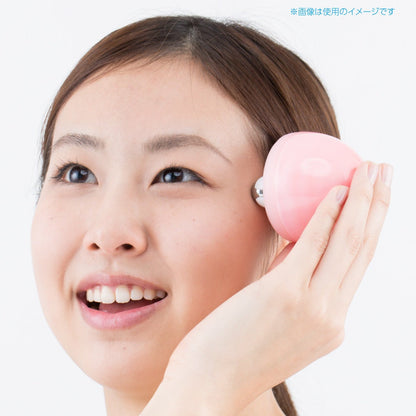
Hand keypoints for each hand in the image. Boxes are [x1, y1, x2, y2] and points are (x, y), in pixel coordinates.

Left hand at [158, 161, 391, 413]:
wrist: (209, 385)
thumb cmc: (234, 350)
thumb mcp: (276, 319)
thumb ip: (293, 281)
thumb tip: (298, 241)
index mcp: (330, 323)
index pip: (359, 266)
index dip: (372, 227)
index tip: (376, 199)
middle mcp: (331, 315)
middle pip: (363, 249)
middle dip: (378, 205)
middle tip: (384, 171)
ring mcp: (312, 306)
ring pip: (349, 242)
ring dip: (362, 200)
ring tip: (370, 170)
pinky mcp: (284, 294)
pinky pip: (312, 244)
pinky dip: (327, 214)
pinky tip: (336, 190)